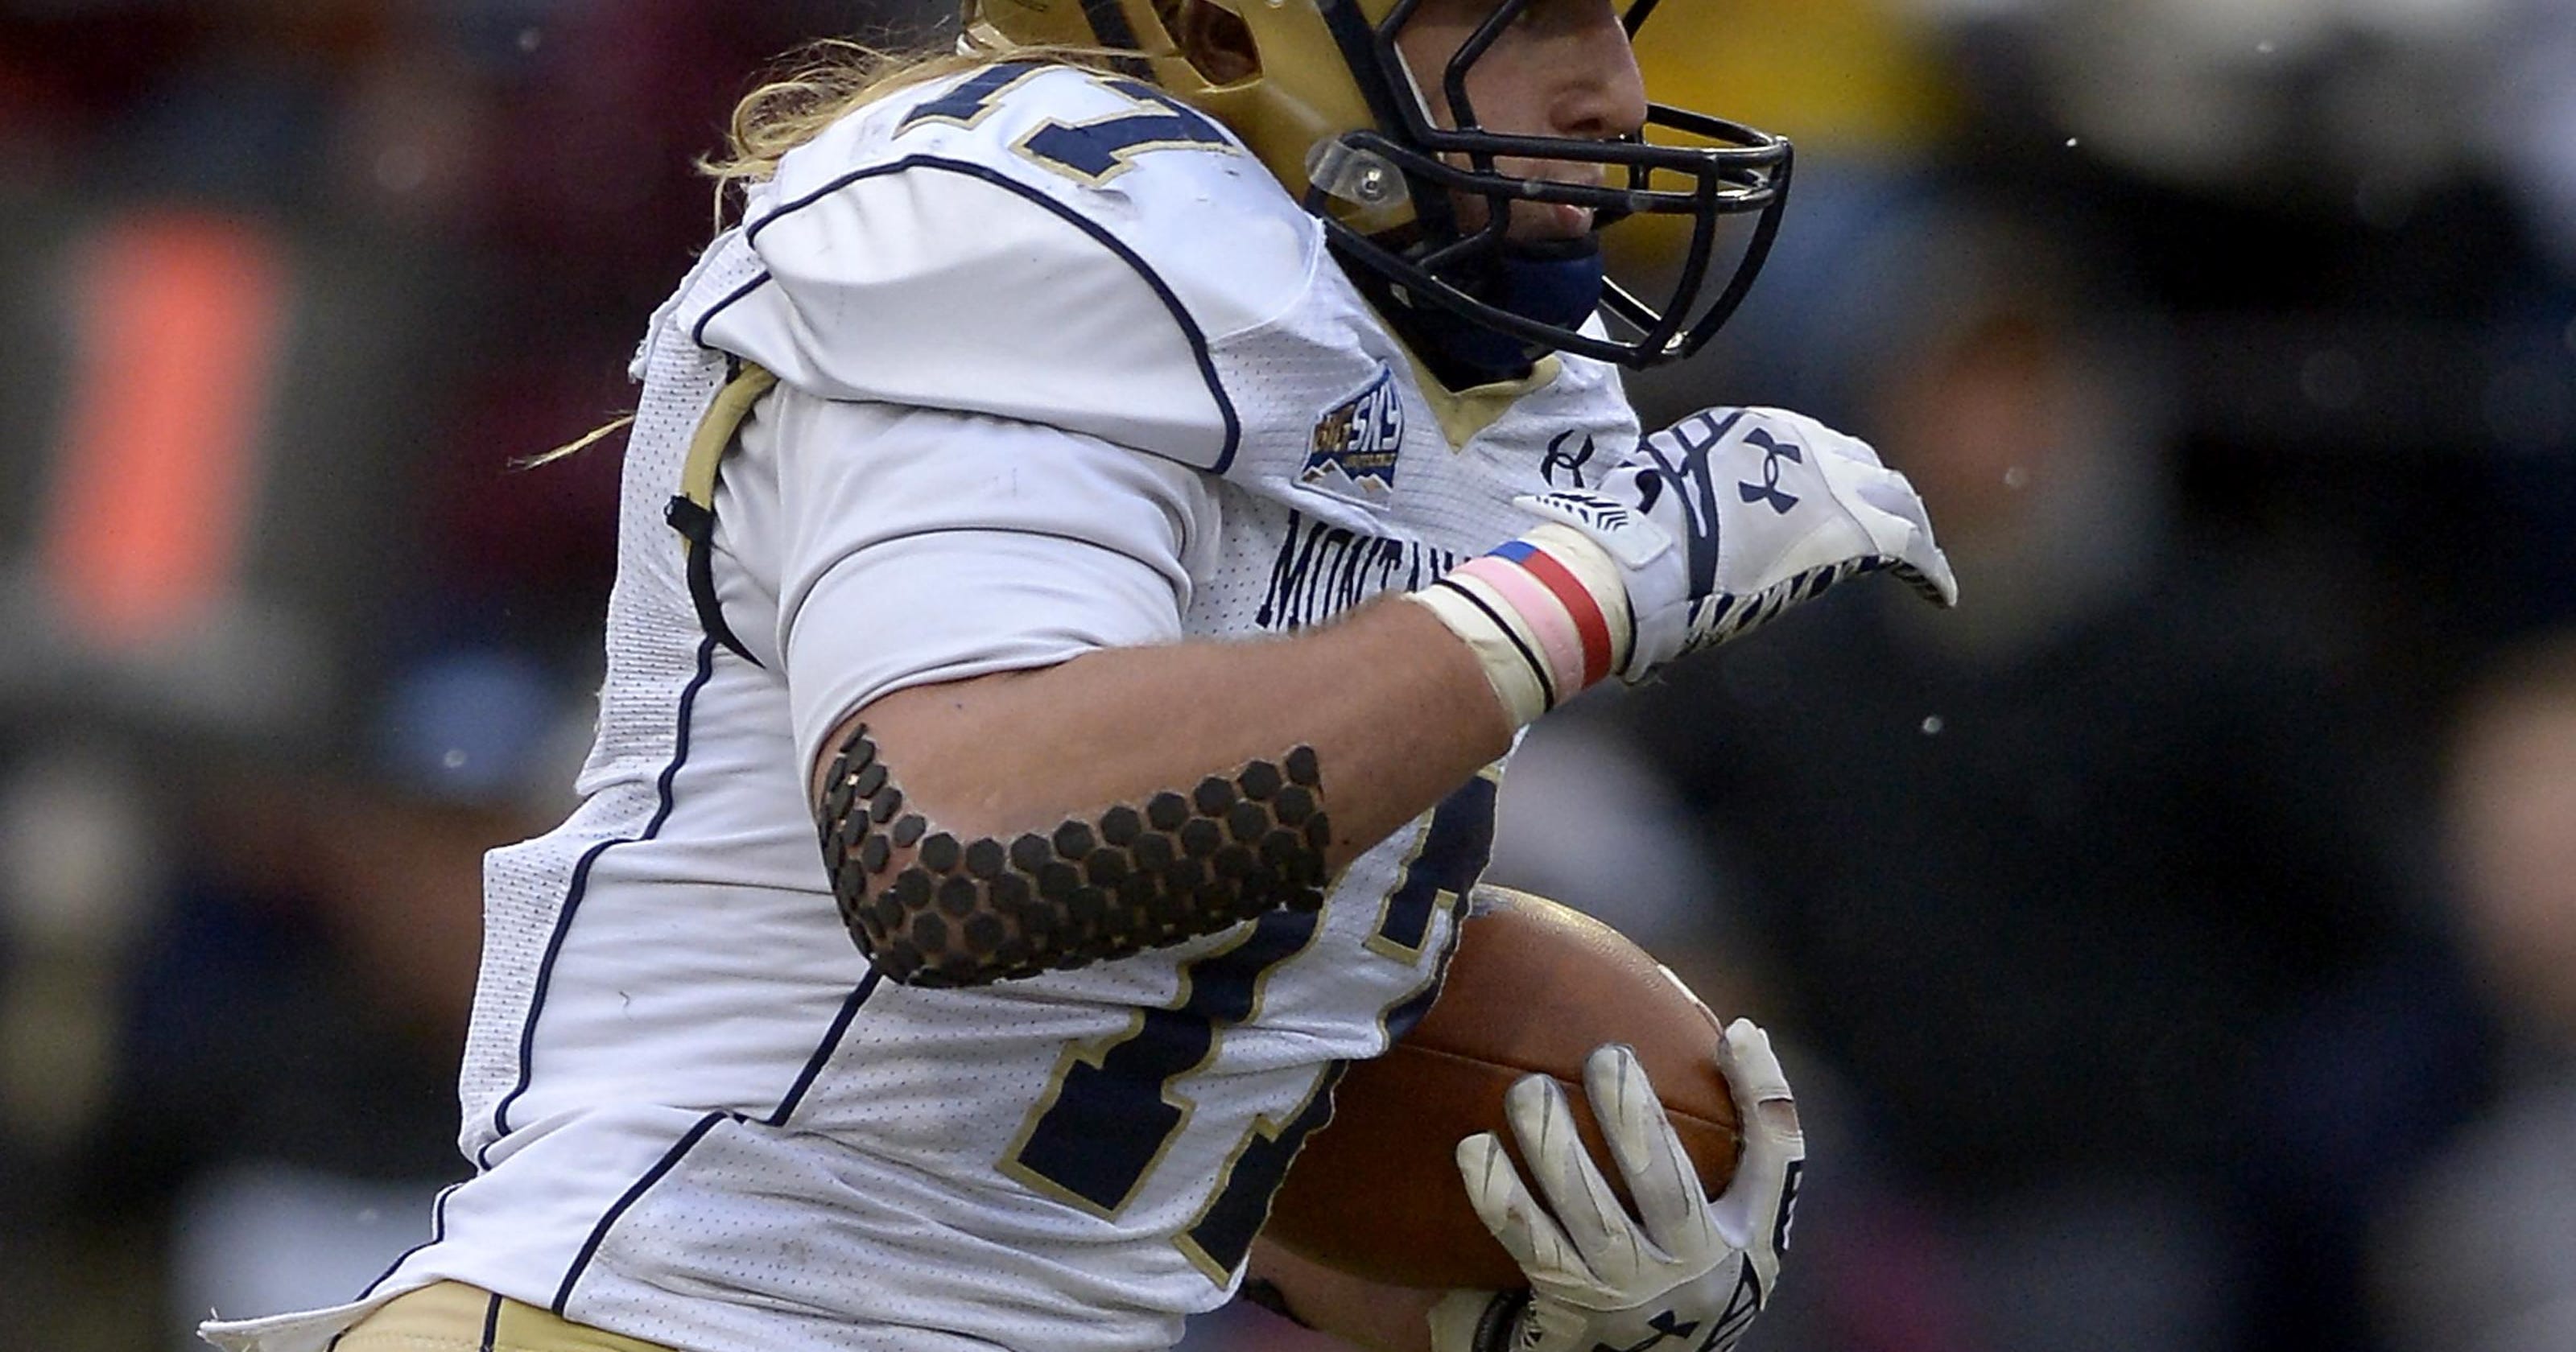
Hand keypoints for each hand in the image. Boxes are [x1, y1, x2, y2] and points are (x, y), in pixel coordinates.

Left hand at [1427, 1021, 1804, 1351]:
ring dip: (1557, 1152)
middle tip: (1604, 1055)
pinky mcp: (1567, 1312)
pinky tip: (1475, 1148)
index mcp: (1740, 1240)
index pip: (1771, 1162)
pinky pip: (1531, 1246)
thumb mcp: (1746, 1220)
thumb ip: (1755, 1135)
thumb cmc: (1698, 1269)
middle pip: (1666, 1188)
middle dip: (1634, 1118)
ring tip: (1527, 1090)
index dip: (1760, 1097)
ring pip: (1592, 1219)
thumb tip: (1743, 1032)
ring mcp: (1623, 1295)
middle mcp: (1686, 1273)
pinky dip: (1501, 1197)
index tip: (1734, 1034)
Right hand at [1520, 406, 1954, 681]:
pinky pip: (1912, 547)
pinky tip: (1940, 595)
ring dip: (1907, 529)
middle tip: (1889, 530)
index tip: (1830, 507)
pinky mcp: (1854, 532)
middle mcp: (1797, 443)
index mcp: (1745, 430)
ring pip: (1894, 501)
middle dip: (1877, 497)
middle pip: (1860, 467)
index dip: (1825, 482)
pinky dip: (1930, 571)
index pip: (1807, 449)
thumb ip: (1685, 506)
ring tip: (1919, 562)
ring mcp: (1830, 483)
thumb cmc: (1626, 542)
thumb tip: (1675, 534)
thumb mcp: (1652, 499)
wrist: (1640, 560)